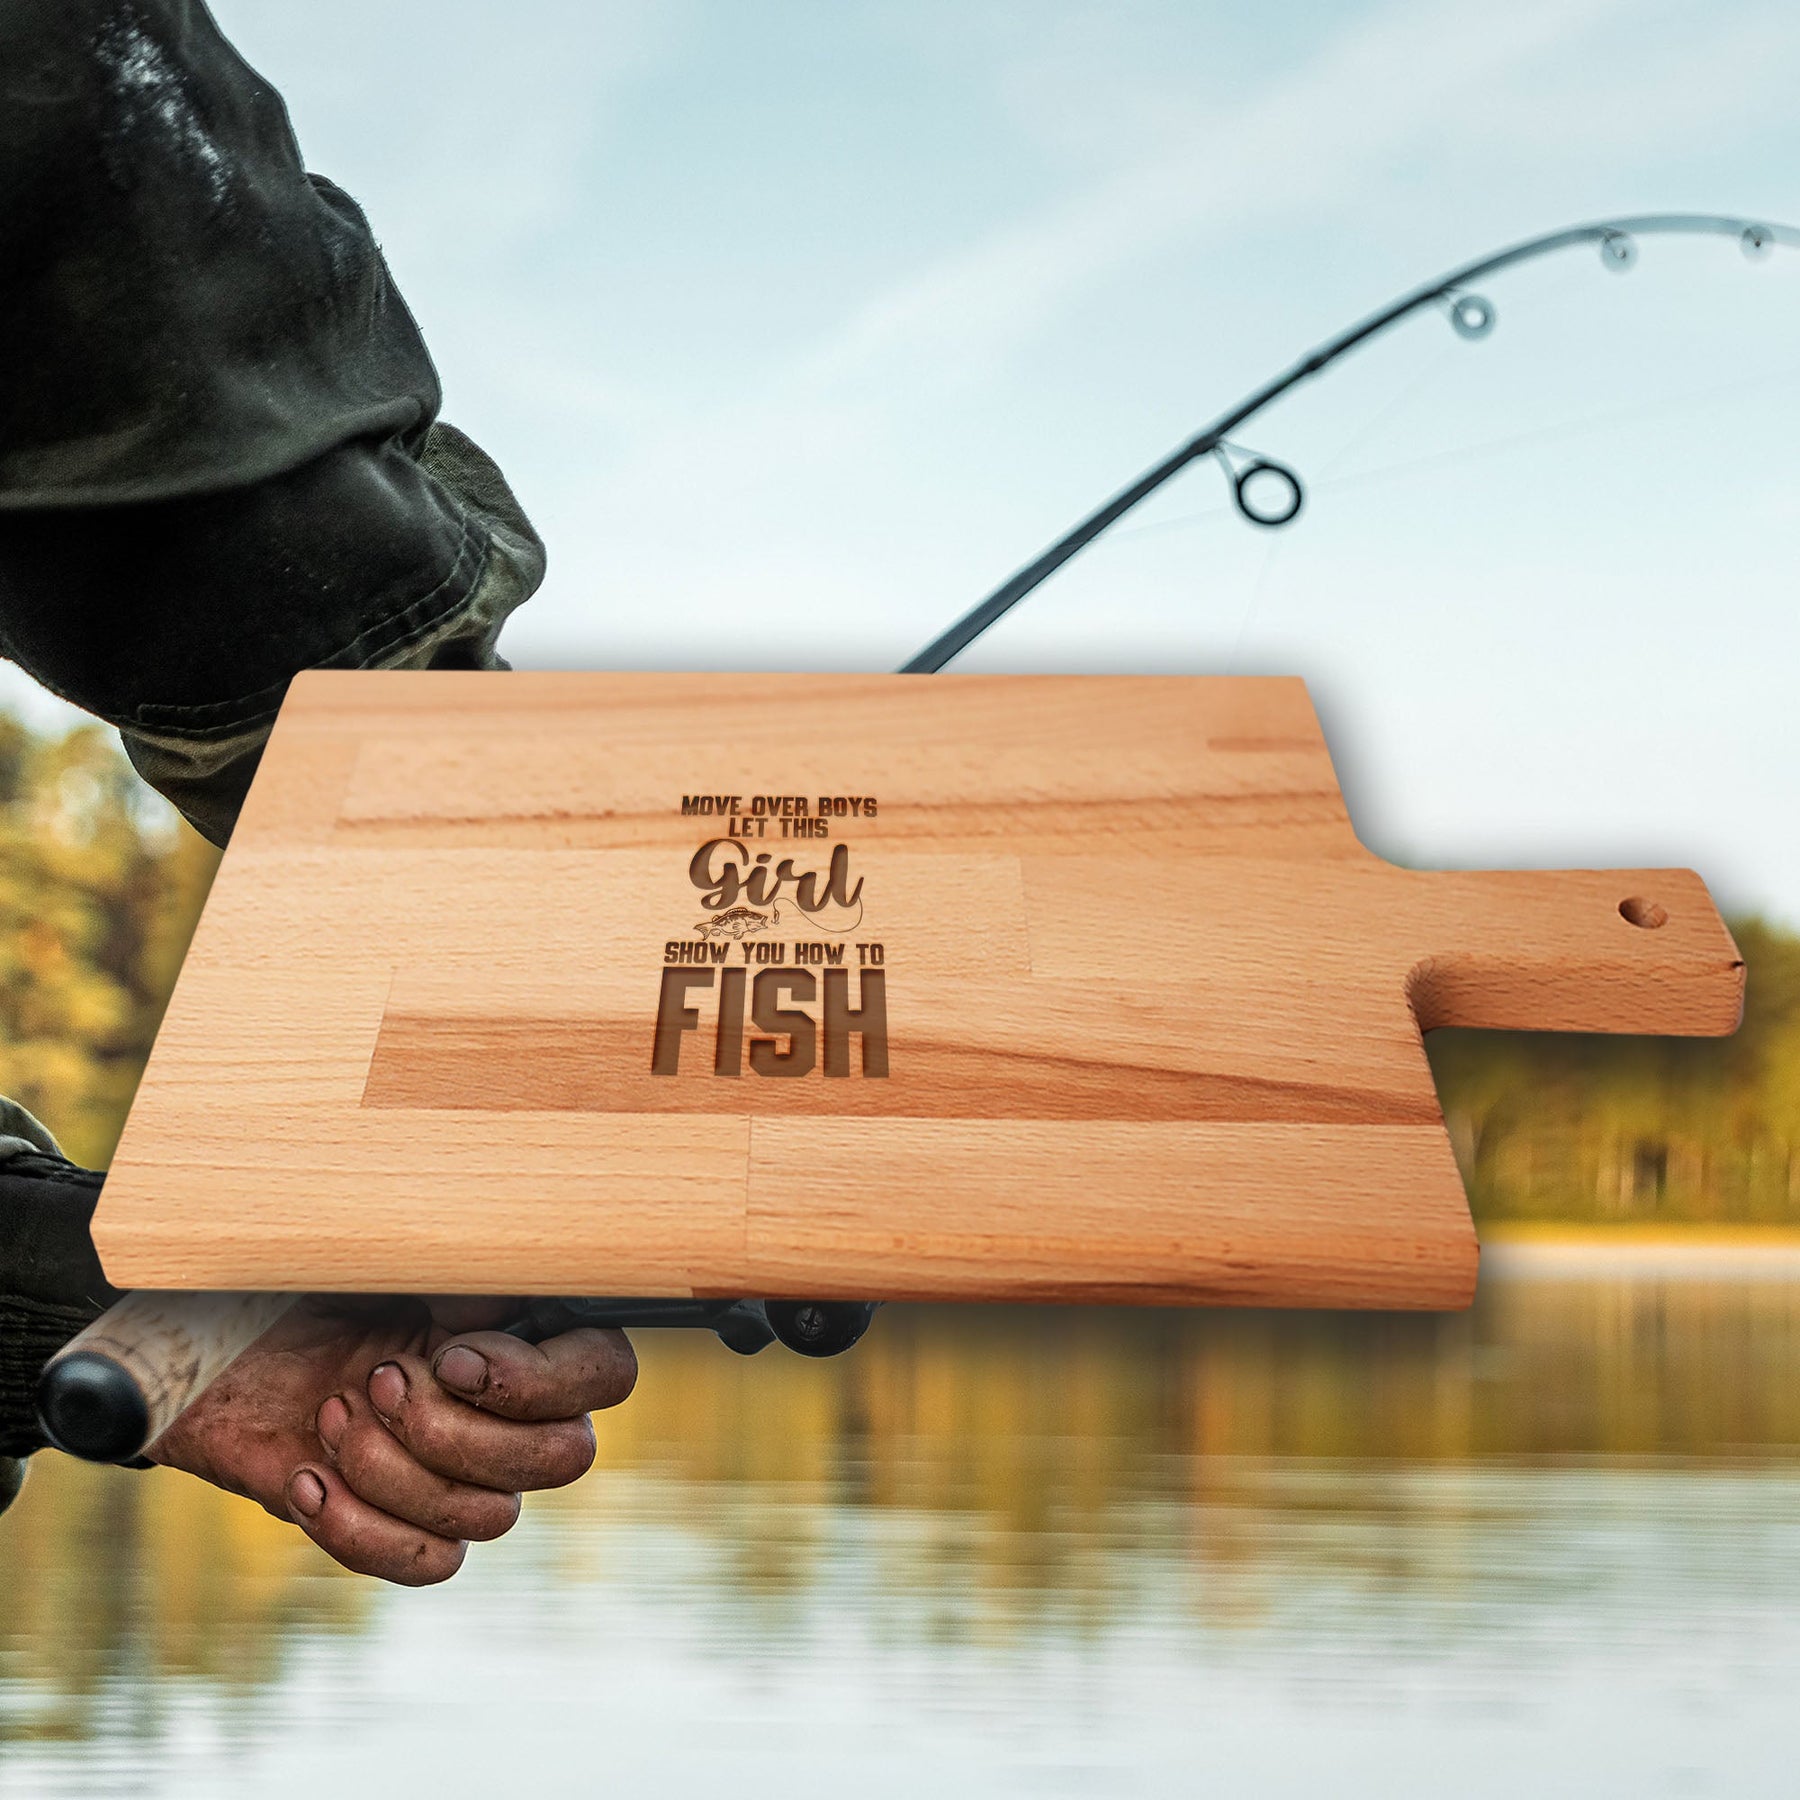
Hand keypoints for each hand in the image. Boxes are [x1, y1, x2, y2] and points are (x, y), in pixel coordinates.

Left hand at [147, 1297, 635, 1584]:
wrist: (212, 1346)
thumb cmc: (307, 1283)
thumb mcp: (387, 1256)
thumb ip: (466, 1269)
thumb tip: (513, 1307)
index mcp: (530, 1329)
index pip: (607, 1373)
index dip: (538, 1381)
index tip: (449, 1353)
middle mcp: (515, 1407)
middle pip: (563, 1458)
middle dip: (458, 1432)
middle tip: (376, 1378)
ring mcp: (466, 1474)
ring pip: (490, 1516)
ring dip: (392, 1469)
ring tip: (328, 1412)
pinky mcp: (407, 1527)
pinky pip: (431, 1563)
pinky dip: (362, 1529)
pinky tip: (307, 1479)